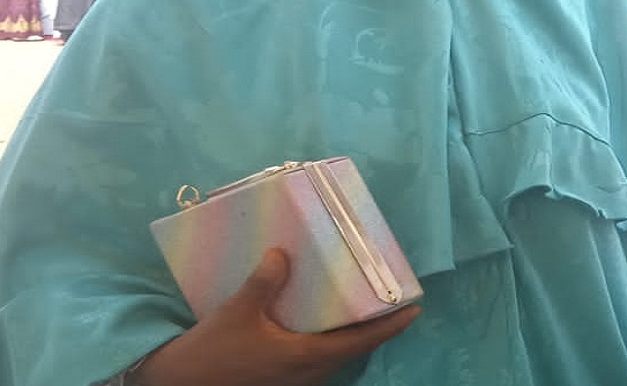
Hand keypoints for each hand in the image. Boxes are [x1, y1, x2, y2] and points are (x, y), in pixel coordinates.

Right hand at [135, 248, 420, 385]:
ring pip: (333, 356)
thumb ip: (263, 282)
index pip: (359, 342)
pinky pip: (315, 358)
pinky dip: (326, 338)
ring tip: (356, 303)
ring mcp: (293, 380)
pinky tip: (314, 317)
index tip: (414, 309)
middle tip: (385, 298)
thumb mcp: (237, 313)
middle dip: (373, 327)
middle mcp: (306, 374)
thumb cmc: (212, 355)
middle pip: (351, 350)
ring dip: (349, 333)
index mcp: (305, 359)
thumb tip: (283, 254)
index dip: (389, 327)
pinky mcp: (279, 379)